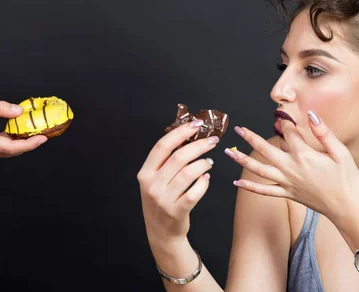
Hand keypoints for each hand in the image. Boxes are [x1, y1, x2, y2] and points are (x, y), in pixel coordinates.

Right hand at [137, 120, 217, 245]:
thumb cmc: (161, 200)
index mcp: (145, 173)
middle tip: (212, 141)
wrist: (161, 232)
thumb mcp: (155, 180)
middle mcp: (152, 185)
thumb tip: (188, 136)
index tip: (196, 125)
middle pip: (179, 157)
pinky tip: (206, 179)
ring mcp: (163, 199)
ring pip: (188, 173)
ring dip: (203, 164)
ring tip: (209, 162)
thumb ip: (166, 161)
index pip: (162, 146)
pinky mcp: (177, 211)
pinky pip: (195, 192)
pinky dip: (203, 183)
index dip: (180, 132)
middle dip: (199, 146)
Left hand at [225, 110, 358, 223]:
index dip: (285, 123)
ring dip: (242, 160)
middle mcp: (291, 168)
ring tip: (229, 152)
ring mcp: (287, 182)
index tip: (283, 118)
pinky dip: (250, 187)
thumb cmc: (346, 179)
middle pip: (266, 149)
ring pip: (259, 170)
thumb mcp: (340, 152)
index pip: (288, 133)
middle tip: (239, 129)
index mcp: (304, 155)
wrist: (347, 207)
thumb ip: (324, 133)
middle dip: (251, 138)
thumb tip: (311, 115)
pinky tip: (237, 183)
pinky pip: (264, 191)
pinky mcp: (287, 194)